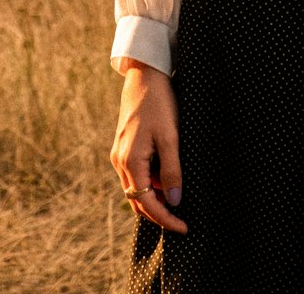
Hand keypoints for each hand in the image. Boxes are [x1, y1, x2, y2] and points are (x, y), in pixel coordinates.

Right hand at [110, 60, 187, 233]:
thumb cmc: (160, 103)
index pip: (146, 204)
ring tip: (178, 196)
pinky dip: (150, 182)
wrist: (144, 76)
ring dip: (155, 197)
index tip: (184, 227)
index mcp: (130, 161)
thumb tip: (174, 201)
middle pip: (138, 200)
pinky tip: (166, 178)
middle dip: (159, 213)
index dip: (165, 219)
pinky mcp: (123, 147)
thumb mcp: (171, 137)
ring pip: (135, 188)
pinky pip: (135, 174)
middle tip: (182, 218)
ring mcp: (119, 154)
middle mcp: (119, 161)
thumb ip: (172, 170)